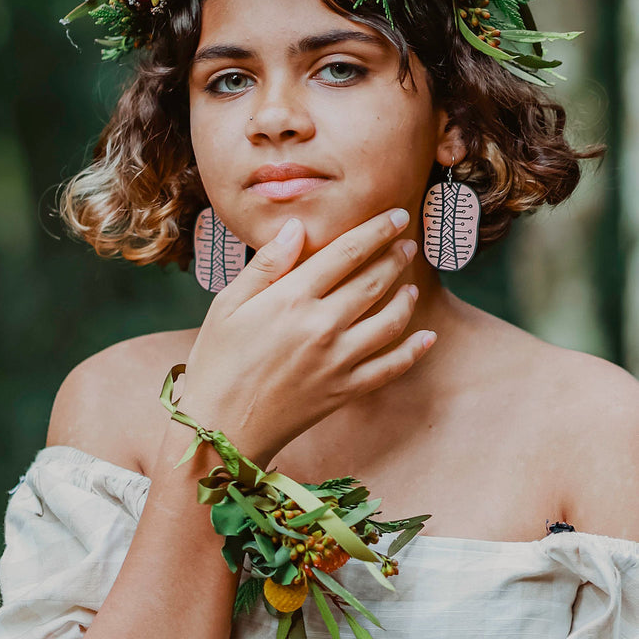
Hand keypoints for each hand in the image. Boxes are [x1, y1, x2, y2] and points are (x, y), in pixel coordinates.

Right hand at [180, 209, 434, 468]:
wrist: (220, 429)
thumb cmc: (216, 361)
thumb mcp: (228, 304)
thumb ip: (267, 264)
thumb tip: (297, 227)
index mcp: (292, 298)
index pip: (346, 253)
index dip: (376, 231)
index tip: (395, 215)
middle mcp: (321, 325)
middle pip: (373, 281)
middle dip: (395, 257)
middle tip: (408, 243)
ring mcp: (337, 360)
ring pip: (389, 321)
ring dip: (406, 299)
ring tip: (411, 285)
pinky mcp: (344, 391)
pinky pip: (389, 368)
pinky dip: (413, 352)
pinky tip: (427, 338)